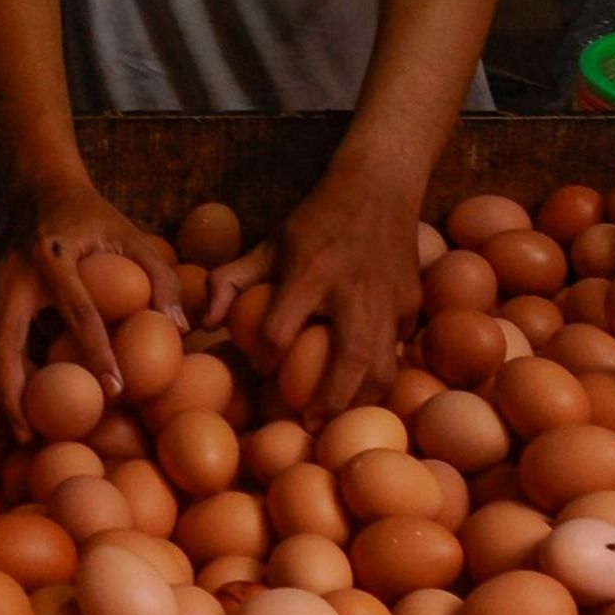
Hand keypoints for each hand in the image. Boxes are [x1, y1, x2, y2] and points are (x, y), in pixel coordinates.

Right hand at [0, 178, 185, 433]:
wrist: (36, 184)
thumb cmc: (91, 214)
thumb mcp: (130, 232)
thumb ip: (159, 274)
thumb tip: (181, 328)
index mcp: (52, 256)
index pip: (78, 312)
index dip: (97, 352)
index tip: (115, 390)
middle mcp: (14, 275)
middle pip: (6, 345)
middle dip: (17, 393)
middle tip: (33, 436)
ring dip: (5, 391)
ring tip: (24, 433)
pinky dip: (7, 373)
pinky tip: (23, 403)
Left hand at [205, 158, 421, 428]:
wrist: (380, 186)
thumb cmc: (316, 220)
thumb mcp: (269, 242)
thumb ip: (231, 281)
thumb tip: (202, 325)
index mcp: (309, 272)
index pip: (281, 330)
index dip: (265, 359)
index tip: (262, 368)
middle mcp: (352, 289)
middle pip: (348, 359)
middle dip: (329, 402)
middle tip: (310, 428)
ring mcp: (389, 299)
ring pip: (383, 366)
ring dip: (362, 400)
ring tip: (341, 421)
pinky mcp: (412, 304)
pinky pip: (398, 352)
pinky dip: (383, 376)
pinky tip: (365, 391)